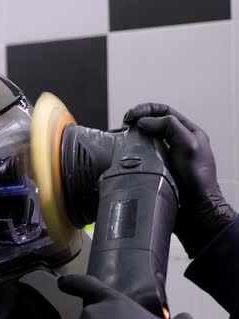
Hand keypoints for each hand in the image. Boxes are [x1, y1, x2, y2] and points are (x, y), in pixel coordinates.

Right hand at [124, 103, 236, 256]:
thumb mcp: (189, 145)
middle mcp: (177, 141)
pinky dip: (131, 149)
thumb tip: (144, 122)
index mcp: (188, 132)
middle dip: (137, 120)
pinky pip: (142, 153)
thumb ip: (170, 127)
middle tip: (124, 125)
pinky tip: (123, 152)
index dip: (146, 109)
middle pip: (153, 122)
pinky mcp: (156, 168)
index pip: (164, 111)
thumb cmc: (197, 179)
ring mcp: (166, 155)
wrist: (195, 209)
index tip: (131, 116)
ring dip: (132, 135)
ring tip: (121, 137)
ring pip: (146, 137)